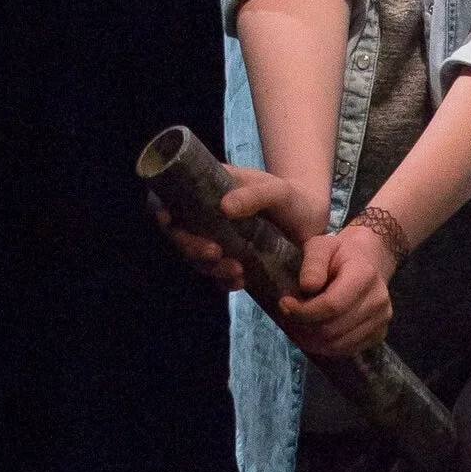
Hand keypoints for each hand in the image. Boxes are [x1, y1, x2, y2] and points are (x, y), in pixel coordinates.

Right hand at [149, 166, 324, 295]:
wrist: (311, 218)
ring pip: (197, 259)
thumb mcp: (276, 190)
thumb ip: (254, 195)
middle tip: (214, 252)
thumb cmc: (290, 196)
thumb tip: (224, 207)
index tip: (167, 218)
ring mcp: (217, 241)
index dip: (159, 208)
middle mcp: (205, 218)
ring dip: (210, 268)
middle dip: (190, 247)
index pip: (168, 199)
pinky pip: (219, 276)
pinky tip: (241, 282)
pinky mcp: (232, 261)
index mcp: (206, 191)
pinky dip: (226, 281)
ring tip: (236, 270)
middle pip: (179, 235)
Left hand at [276, 213, 397, 356]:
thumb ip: (313, 263)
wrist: (370, 261)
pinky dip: (324, 347)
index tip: (284, 303)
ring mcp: (381, 321)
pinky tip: (312, 333)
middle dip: (303, 327)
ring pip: (338, 345)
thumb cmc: (340, 253)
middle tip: (288, 315)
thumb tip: (307, 288)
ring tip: (297, 325)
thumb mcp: (321, 246)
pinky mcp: (379, 335)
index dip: (303, 311)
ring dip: (311, 340)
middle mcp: (378, 301)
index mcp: (364, 276)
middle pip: (333, 329)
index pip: (331, 306)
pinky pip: (346, 350)